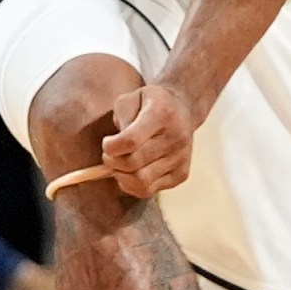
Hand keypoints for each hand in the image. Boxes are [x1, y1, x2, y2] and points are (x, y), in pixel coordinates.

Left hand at [100, 83, 199, 197]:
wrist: (183, 108)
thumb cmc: (149, 103)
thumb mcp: (129, 98)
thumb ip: (121, 119)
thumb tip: (116, 149)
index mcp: (162, 113)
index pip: (131, 140)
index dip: (111, 147)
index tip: (107, 143)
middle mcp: (176, 137)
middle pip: (134, 163)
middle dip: (112, 162)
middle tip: (109, 156)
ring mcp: (181, 157)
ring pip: (141, 182)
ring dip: (121, 176)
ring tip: (119, 165)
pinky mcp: (182, 174)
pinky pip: (149, 190)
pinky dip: (133, 186)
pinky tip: (131, 172)